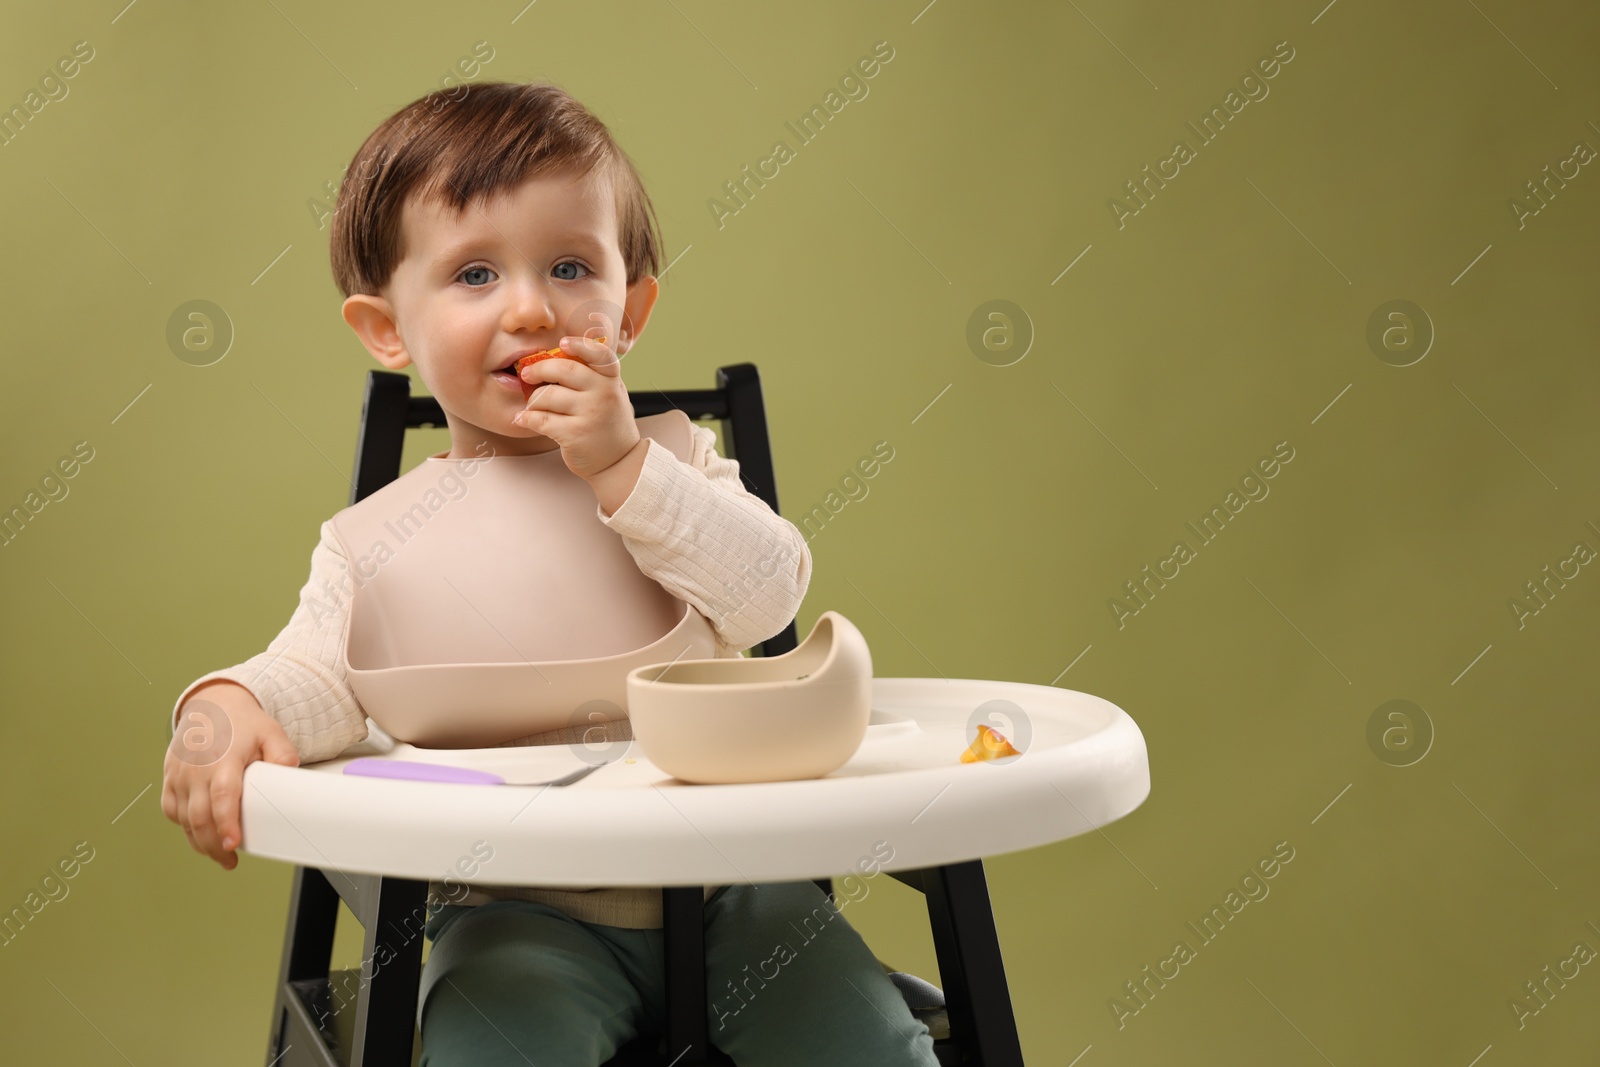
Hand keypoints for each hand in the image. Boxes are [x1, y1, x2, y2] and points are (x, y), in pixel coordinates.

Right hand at [161, 684, 299, 870]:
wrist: (211, 706)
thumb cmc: (243, 724)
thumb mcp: (271, 732)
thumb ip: (282, 754)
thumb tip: (288, 773)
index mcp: (222, 759)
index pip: (221, 796)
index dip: (225, 823)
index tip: (232, 844)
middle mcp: (196, 770)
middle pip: (199, 816)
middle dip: (213, 845)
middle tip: (230, 861)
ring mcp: (179, 775)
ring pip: (183, 819)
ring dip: (199, 842)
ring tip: (220, 855)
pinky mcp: (169, 779)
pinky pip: (171, 811)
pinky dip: (184, 827)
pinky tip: (200, 836)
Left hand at [512, 335, 640, 480]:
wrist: (619, 462)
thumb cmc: (609, 424)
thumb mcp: (611, 395)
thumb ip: (594, 376)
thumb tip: (557, 358)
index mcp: (612, 380)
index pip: (598, 353)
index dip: (578, 345)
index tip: (561, 343)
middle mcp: (604, 393)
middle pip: (563, 369)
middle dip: (539, 370)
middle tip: (527, 374)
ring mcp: (591, 413)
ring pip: (547, 396)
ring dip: (532, 400)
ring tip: (531, 405)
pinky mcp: (575, 434)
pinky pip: (541, 419)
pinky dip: (527, 418)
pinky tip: (523, 419)